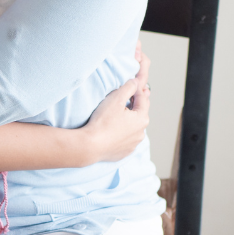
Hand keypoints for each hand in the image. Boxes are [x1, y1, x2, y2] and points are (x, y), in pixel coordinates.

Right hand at [77, 49, 151, 163]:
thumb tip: (135, 82)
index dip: (137, 89)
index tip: (133, 83)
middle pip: (139, 114)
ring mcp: (133, 144)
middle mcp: (141, 133)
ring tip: (120, 115)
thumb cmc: (103, 122)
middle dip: (135, 105)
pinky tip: (113, 130)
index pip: (143, 99)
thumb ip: (128, 88)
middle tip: (131, 97)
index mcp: (142, 119)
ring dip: (129, 120)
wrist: (90, 146)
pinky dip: (122, 133)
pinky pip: (125, 139)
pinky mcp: (124, 152)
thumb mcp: (116, 99)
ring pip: (133, 128)